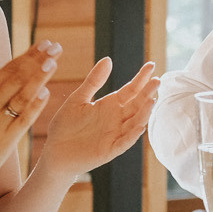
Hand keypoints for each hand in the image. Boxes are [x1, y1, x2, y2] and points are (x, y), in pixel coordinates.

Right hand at [0, 40, 58, 195]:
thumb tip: (18, 75)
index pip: (8, 69)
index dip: (28, 55)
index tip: (44, 43)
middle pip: (16, 77)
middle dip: (37, 59)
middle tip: (55, 46)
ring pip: (20, 94)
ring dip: (38, 76)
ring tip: (53, 62)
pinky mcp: (5, 139)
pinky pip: (23, 118)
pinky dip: (35, 104)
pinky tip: (46, 92)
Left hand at [37, 58, 158, 175]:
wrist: (54, 152)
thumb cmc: (65, 125)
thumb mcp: (78, 98)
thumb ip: (94, 81)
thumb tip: (108, 59)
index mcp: (110, 105)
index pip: (130, 90)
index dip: (141, 78)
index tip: (151, 65)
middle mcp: (116, 119)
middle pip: (136, 104)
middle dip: (147, 93)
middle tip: (158, 80)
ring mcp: (115, 134)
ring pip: (135, 122)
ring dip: (144, 113)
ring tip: (152, 100)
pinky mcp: (110, 150)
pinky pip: (124, 142)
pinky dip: (133, 135)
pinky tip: (140, 126)